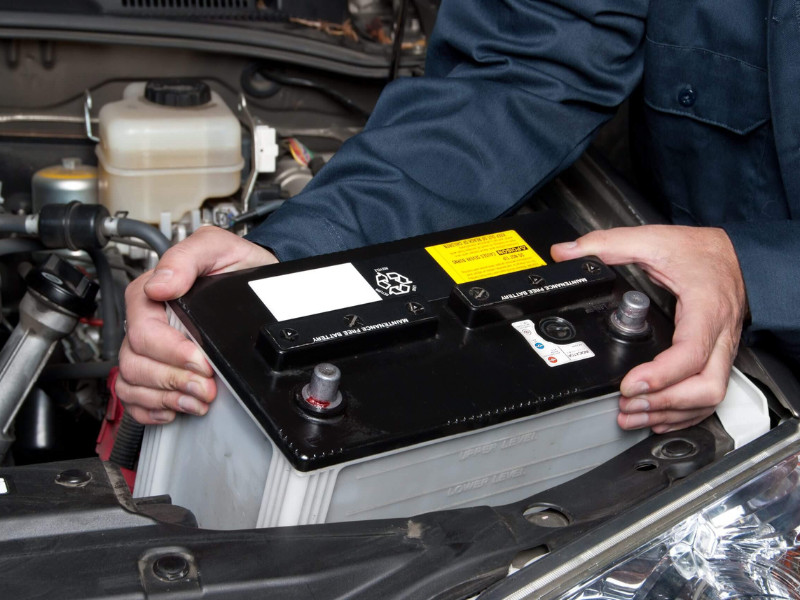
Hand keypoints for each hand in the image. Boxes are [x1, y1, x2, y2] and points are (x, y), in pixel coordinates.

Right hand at [117, 226, 277, 423]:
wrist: (258, 282)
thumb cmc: (237, 265)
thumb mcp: (218, 247)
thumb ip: (188, 257)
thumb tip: (161, 284)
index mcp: (152, 293)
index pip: (143, 331)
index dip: (171, 352)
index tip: (201, 361)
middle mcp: (148, 322)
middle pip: (135, 362)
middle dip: (173, 380)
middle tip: (206, 386)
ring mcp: (151, 348)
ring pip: (132, 382)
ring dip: (166, 397)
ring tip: (198, 399)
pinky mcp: (159, 368)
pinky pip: (135, 398)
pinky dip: (152, 408)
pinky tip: (176, 406)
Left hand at [551, 225, 746, 432]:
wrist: (735, 254)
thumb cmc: (701, 251)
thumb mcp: (653, 240)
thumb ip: (607, 244)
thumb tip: (566, 253)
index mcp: (705, 309)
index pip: (691, 354)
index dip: (660, 376)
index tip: (629, 384)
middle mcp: (719, 335)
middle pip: (706, 387)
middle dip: (665, 404)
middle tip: (627, 405)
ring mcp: (722, 350)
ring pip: (710, 397)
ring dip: (671, 413)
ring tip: (633, 415)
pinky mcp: (718, 358)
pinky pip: (709, 395)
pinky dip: (683, 412)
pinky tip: (657, 416)